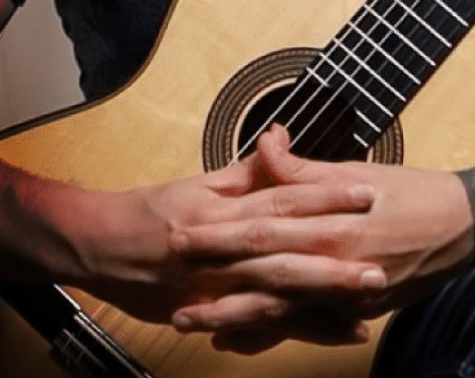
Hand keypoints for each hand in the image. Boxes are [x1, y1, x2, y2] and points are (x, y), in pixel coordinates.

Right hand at [60, 137, 383, 335]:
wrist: (95, 246)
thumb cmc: (147, 212)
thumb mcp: (197, 184)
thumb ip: (245, 172)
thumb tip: (279, 141)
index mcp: (220, 209)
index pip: (279, 198)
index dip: (323, 195)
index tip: (365, 192)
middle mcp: (218, 248)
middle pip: (282, 250)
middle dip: (332, 257)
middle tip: (379, 259)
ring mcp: (212, 285)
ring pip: (272, 292)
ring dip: (321, 297)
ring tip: (365, 296)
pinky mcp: (207, 313)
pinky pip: (257, 325)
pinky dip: (296, 331)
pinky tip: (334, 332)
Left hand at [165, 125, 474, 351]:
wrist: (465, 226)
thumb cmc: (411, 191)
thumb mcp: (356, 171)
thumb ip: (302, 168)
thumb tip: (265, 140)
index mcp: (330, 222)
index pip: (262, 226)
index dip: (218, 232)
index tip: (180, 231)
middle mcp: (333, 262)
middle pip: (261, 271)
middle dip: (212, 276)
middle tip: (169, 277)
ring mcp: (344, 294)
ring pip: (278, 309)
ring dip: (230, 316)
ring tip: (189, 320)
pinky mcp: (354, 313)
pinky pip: (304, 328)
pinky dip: (268, 335)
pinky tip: (236, 340)